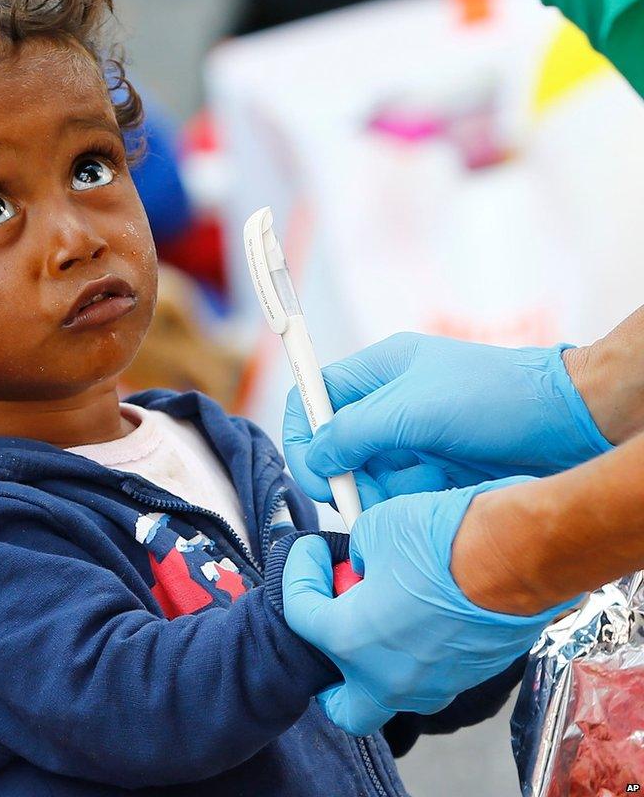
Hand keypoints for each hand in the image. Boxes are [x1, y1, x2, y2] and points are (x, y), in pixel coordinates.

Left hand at [282, 480, 569, 734]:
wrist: (515, 554)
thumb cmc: (441, 540)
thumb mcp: (375, 529)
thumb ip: (357, 555)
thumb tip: (363, 563)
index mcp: (350, 641)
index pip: (299, 614)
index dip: (300, 573)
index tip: (313, 552)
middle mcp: (388, 678)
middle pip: (342, 705)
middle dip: (330, 673)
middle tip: (333, 625)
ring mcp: (433, 685)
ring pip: (391, 692)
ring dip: (377, 658)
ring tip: (383, 607)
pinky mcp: (469, 677)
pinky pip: (429, 674)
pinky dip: (417, 649)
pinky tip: (422, 609)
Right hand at [283, 333, 611, 504]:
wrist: (569, 424)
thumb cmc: (495, 399)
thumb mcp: (412, 410)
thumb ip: (354, 432)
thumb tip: (315, 459)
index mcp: (380, 370)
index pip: (317, 396)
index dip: (305, 433)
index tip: (314, 471)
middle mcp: (392, 402)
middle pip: (339, 444)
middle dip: (344, 474)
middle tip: (356, 499)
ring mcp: (416, 437)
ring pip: (369, 475)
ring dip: (377, 494)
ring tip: (403, 500)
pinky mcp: (438, 469)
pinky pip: (401, 493)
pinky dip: (405, 503)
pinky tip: (428, 500)